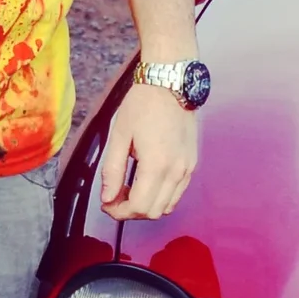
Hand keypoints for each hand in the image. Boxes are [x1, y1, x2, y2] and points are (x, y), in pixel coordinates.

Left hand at [99, 81, 199, 220]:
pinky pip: (177, 193)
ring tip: (130, 190)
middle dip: (130, 211)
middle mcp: (176, 171)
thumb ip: (112, 171)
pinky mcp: (192, 164)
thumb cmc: (142, 106)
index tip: (106, 203)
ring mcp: (187, 169)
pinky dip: (160, 197)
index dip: (119, 212)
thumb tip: (107, 198)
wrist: (170, 85)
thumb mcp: (119, 136)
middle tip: (115, 197)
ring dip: (146, 206)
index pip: (138, 206)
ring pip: (167, 207)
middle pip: (153, 212)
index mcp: (156, 164)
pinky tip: (147, 182)